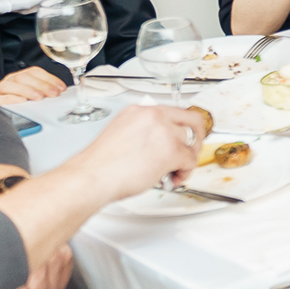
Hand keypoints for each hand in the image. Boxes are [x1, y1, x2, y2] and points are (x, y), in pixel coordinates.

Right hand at [0, 66, 65, 102]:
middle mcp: (11, 80)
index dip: (49, 79)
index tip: (60, 88)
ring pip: (10, 85)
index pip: (35, 72)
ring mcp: (1, 90)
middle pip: (23, 78)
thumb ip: (45, 91)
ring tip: (39, 97)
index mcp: (22, 76)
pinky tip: (21, 100)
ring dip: (27, 90)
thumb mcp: (34, 93)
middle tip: (53, 93)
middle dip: (41, 85)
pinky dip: (11, 99)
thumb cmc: (20, 101)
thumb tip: (60, 92)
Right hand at [59, 105, 203, 202]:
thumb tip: (160, 142)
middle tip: (191, 152)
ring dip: (187, 160)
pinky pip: (191, 161)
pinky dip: (185, 172)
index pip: (174, 112)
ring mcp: (165, 132)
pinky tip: (173, 178)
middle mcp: (154, 116)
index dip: (183, 127)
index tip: (186, 136)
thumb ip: (144, 131)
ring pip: (192, 144)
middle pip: (192, 121)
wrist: (92, 176)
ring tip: (174, 171)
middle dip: (196, 139)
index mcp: (140, 110)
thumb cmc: (102, 164)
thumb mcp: (122, 133)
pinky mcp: (171, 151)